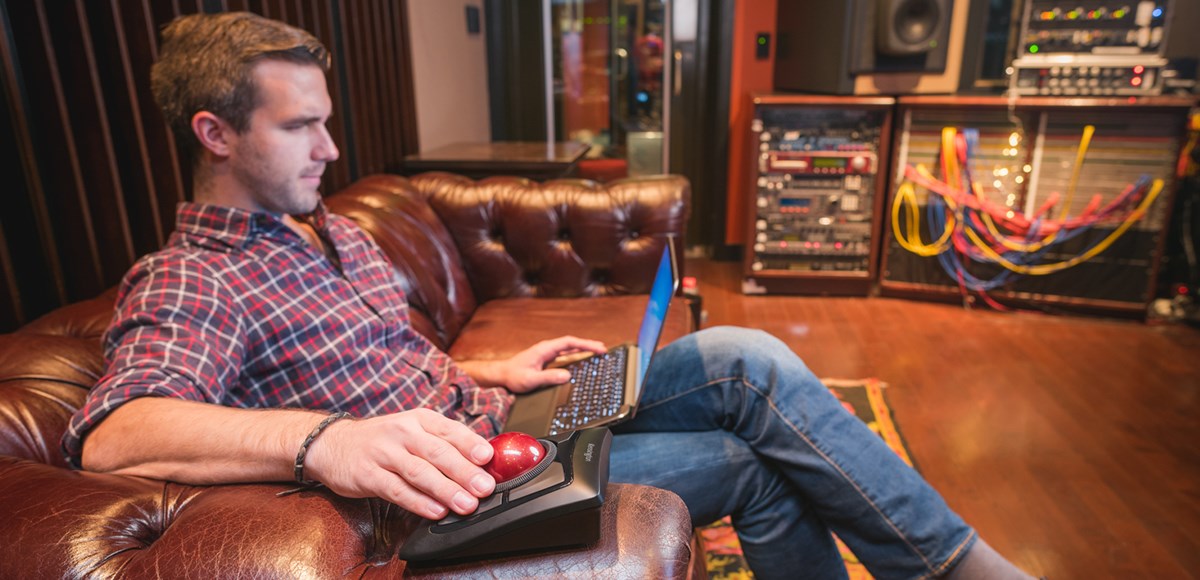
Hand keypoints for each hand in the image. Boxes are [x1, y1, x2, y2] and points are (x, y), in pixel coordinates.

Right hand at [302, 408, 496, 519]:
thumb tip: (482, 463)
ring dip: (445, 490)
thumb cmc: (383, 440)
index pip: (450, 430)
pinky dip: (418, 502)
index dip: (471, 444)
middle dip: (464, 471)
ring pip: (419, 472)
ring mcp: (384, 453)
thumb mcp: (413, 431)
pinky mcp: (368, 475)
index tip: (488, 457)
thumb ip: (443, 444)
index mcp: (419, 419)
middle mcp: (403, 432)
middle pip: (438, 452)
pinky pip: (397, 490)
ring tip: (466, 504)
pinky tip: (435, 511)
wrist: (333, 443)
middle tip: (484, 487)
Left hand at [466, 336, 606, 393]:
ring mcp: (546, 354)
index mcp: (545, 349)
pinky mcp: (545, 360)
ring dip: (582, 350)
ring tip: (597, 353)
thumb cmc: (512, 376)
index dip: (585, 344)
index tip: (598, 348)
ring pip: (568, 349)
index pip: (569, 343)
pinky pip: (564, 356)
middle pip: (572, 344)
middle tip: (603, 350)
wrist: (500, 376)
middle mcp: (547, 349)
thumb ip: (549, 377)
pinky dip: (575, 356)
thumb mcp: (530, 379)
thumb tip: (567, 376)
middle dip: (588, 346)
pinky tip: (581, 360)